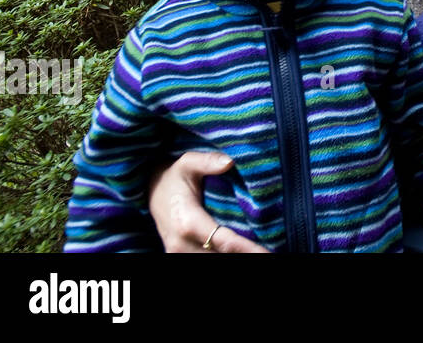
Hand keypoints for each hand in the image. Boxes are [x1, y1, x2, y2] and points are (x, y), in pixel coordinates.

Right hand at [147, 151, 269, 252]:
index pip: (224, 241)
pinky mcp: (179, 256)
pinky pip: (204, 260)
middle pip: (221, 257)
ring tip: (262, 253)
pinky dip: (225, 256)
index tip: (268, 253)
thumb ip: (208, 161)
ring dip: (236, 256)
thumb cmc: (174, 175)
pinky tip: (243, 251)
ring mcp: (178, 254)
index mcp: (187, 222)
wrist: (151, 190)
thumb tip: (229, 162)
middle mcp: (181, 244)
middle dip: (246, 255)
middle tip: (271, 253)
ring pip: (213, 261)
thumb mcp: (188, 162)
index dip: (248, 249)